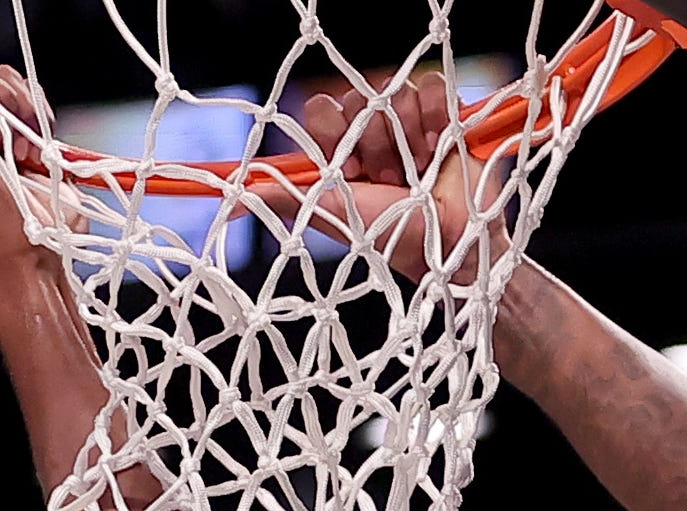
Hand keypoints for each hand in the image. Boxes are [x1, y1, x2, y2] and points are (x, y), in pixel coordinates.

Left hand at [0, 53, 70, 267]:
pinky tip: (40, 153)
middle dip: (7, 98)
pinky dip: (46, 123)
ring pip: (22, 92)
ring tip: (26, 152)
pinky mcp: (46, 148)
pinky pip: (45, 113)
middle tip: (11, 136)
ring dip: (28, 112)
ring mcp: (15, 136)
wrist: (32, 252)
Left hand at [288, 72, 485, 281]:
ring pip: (395, 93)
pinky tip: (440, 149)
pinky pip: (431, 86)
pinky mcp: (447, 119)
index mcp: (346, 150)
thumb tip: (235, 196)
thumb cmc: (395, 238)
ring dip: (408, 135)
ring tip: (422, 170)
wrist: (451, 248)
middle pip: (359, 100)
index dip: (335, 134)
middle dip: (376, 143)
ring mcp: (412, 125)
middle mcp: (376, 134)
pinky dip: (436, 115)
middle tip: (391, 180)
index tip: (352, 172)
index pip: (323, 109)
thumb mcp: (333, 215)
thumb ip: (287, 197)